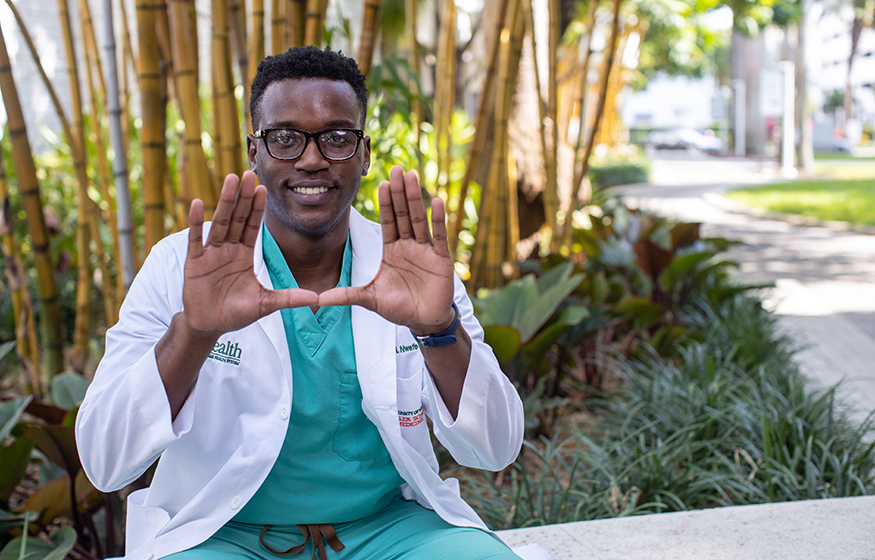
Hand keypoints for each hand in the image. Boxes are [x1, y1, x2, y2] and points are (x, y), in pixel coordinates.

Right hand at [183, 171, 317, 336]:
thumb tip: (317, 298)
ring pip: (220, 223)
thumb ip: (288, 298)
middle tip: (249, 173)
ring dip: (225, 201)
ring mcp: (211, 253)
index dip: (258, 208)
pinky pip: (196, 239)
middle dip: (244, 197)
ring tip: (231, 180)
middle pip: (238, 218)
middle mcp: (228, 249)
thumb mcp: (265, 304)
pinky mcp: (194, 262)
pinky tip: (197, 203)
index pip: (253, 226)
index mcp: (244, 254)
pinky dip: (196, 223)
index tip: (265, 189)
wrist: (210, 325)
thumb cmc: (236, 313)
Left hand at [318, 166, 456, 332]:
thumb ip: (347, 295)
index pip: (388, 221)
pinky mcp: (441, 260)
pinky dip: (438, 220)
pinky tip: (437, 201)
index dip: (385, 202)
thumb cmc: (400, 307)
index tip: (382, 182)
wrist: (423, 322)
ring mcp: (426, 251)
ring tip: (413, 177)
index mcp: (393, 250)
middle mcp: (409, 245)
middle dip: (400, 192)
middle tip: (397, 168)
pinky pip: (439, 237)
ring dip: (416, 198)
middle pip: (403, 214)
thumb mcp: (370, 299)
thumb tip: (320, 298)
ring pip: (419, 220)